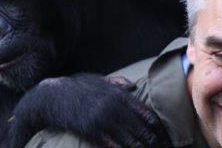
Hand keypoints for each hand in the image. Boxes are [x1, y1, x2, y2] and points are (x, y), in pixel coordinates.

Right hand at [8, 73, 171, 147]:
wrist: (53, 95)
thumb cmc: (78, 88)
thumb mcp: (99, 81)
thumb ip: (118, 83)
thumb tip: (133, 85)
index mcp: (121, 95)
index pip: (148, 114)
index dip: (160, 130)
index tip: (168, 141)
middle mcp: (115, 106)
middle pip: (143, 130)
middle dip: (156, 144)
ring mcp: (104, 119)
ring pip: (131, 140)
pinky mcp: (92, 130)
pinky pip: (113, 145)